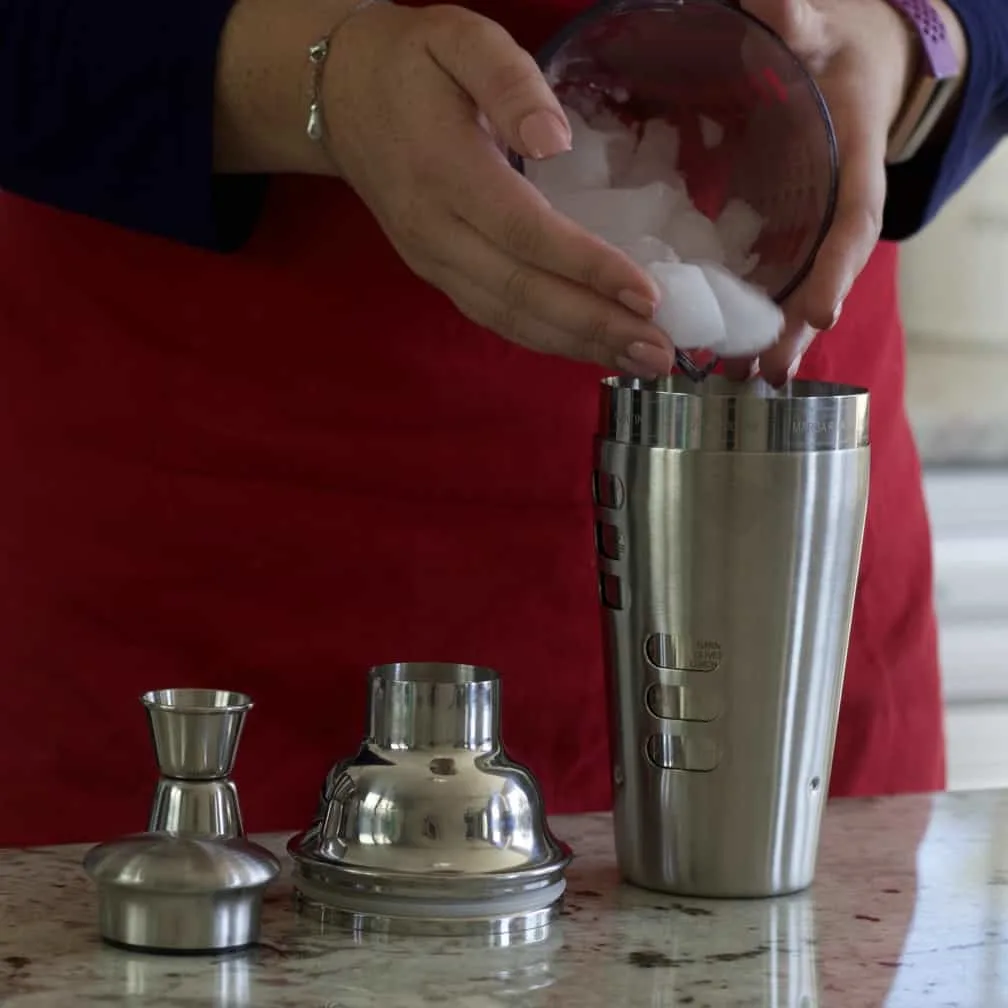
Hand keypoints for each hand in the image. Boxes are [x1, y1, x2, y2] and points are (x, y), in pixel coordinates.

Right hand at [319, 2, 673, 376]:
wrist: (339, 99)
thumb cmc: (412, 64)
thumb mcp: (461, 38)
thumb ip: (509, 80)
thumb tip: (555, 142)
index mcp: (446, 171)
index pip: (525, 233)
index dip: (587, 268)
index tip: (647, 295)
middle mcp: (435, 231)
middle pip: (521, 292)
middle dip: (594, 326)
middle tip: (660, 351)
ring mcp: (432, 261)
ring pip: (508, 317)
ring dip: (577, 345)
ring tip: (641, 360)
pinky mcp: (437, 274)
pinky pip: (494, 317)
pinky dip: (546, 339)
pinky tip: (590, 348)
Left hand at [725, 0, 919, 383]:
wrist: (854, 59)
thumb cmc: (840, 43)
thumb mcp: (825, 24)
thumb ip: (800, 20)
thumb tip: (774, 6)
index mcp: (856, 157)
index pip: (854, 219)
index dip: (838, 267)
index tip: (819, 315)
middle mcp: (836, 200)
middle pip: (825, 272)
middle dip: (800, 324)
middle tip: (770, 371)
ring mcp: (811, 217)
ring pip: (797, 281)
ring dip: (775, 332)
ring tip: (745, 378)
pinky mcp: (785, 221)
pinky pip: (771, 268)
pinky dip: (751, 306)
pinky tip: (722, 342)